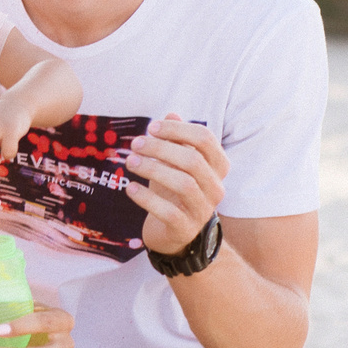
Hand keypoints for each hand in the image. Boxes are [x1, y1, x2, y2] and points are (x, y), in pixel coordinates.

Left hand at [123, 114, 227, 256]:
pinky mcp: (185, 229)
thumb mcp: (175, 163)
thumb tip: (171, 113)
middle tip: (135, 144)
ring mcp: (203, 210)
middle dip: (161, 148)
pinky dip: (147, 198)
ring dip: (153, 169)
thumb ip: (176, 140)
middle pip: (193, 161)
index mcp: (218, 167)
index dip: (178, 129)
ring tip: (130, 162)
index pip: (205, 139)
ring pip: (183, 184)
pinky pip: (168, 212)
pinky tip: (130, 188)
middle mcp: (216, 188)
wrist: (173, 234)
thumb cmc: (173, 191)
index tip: (152, 127)